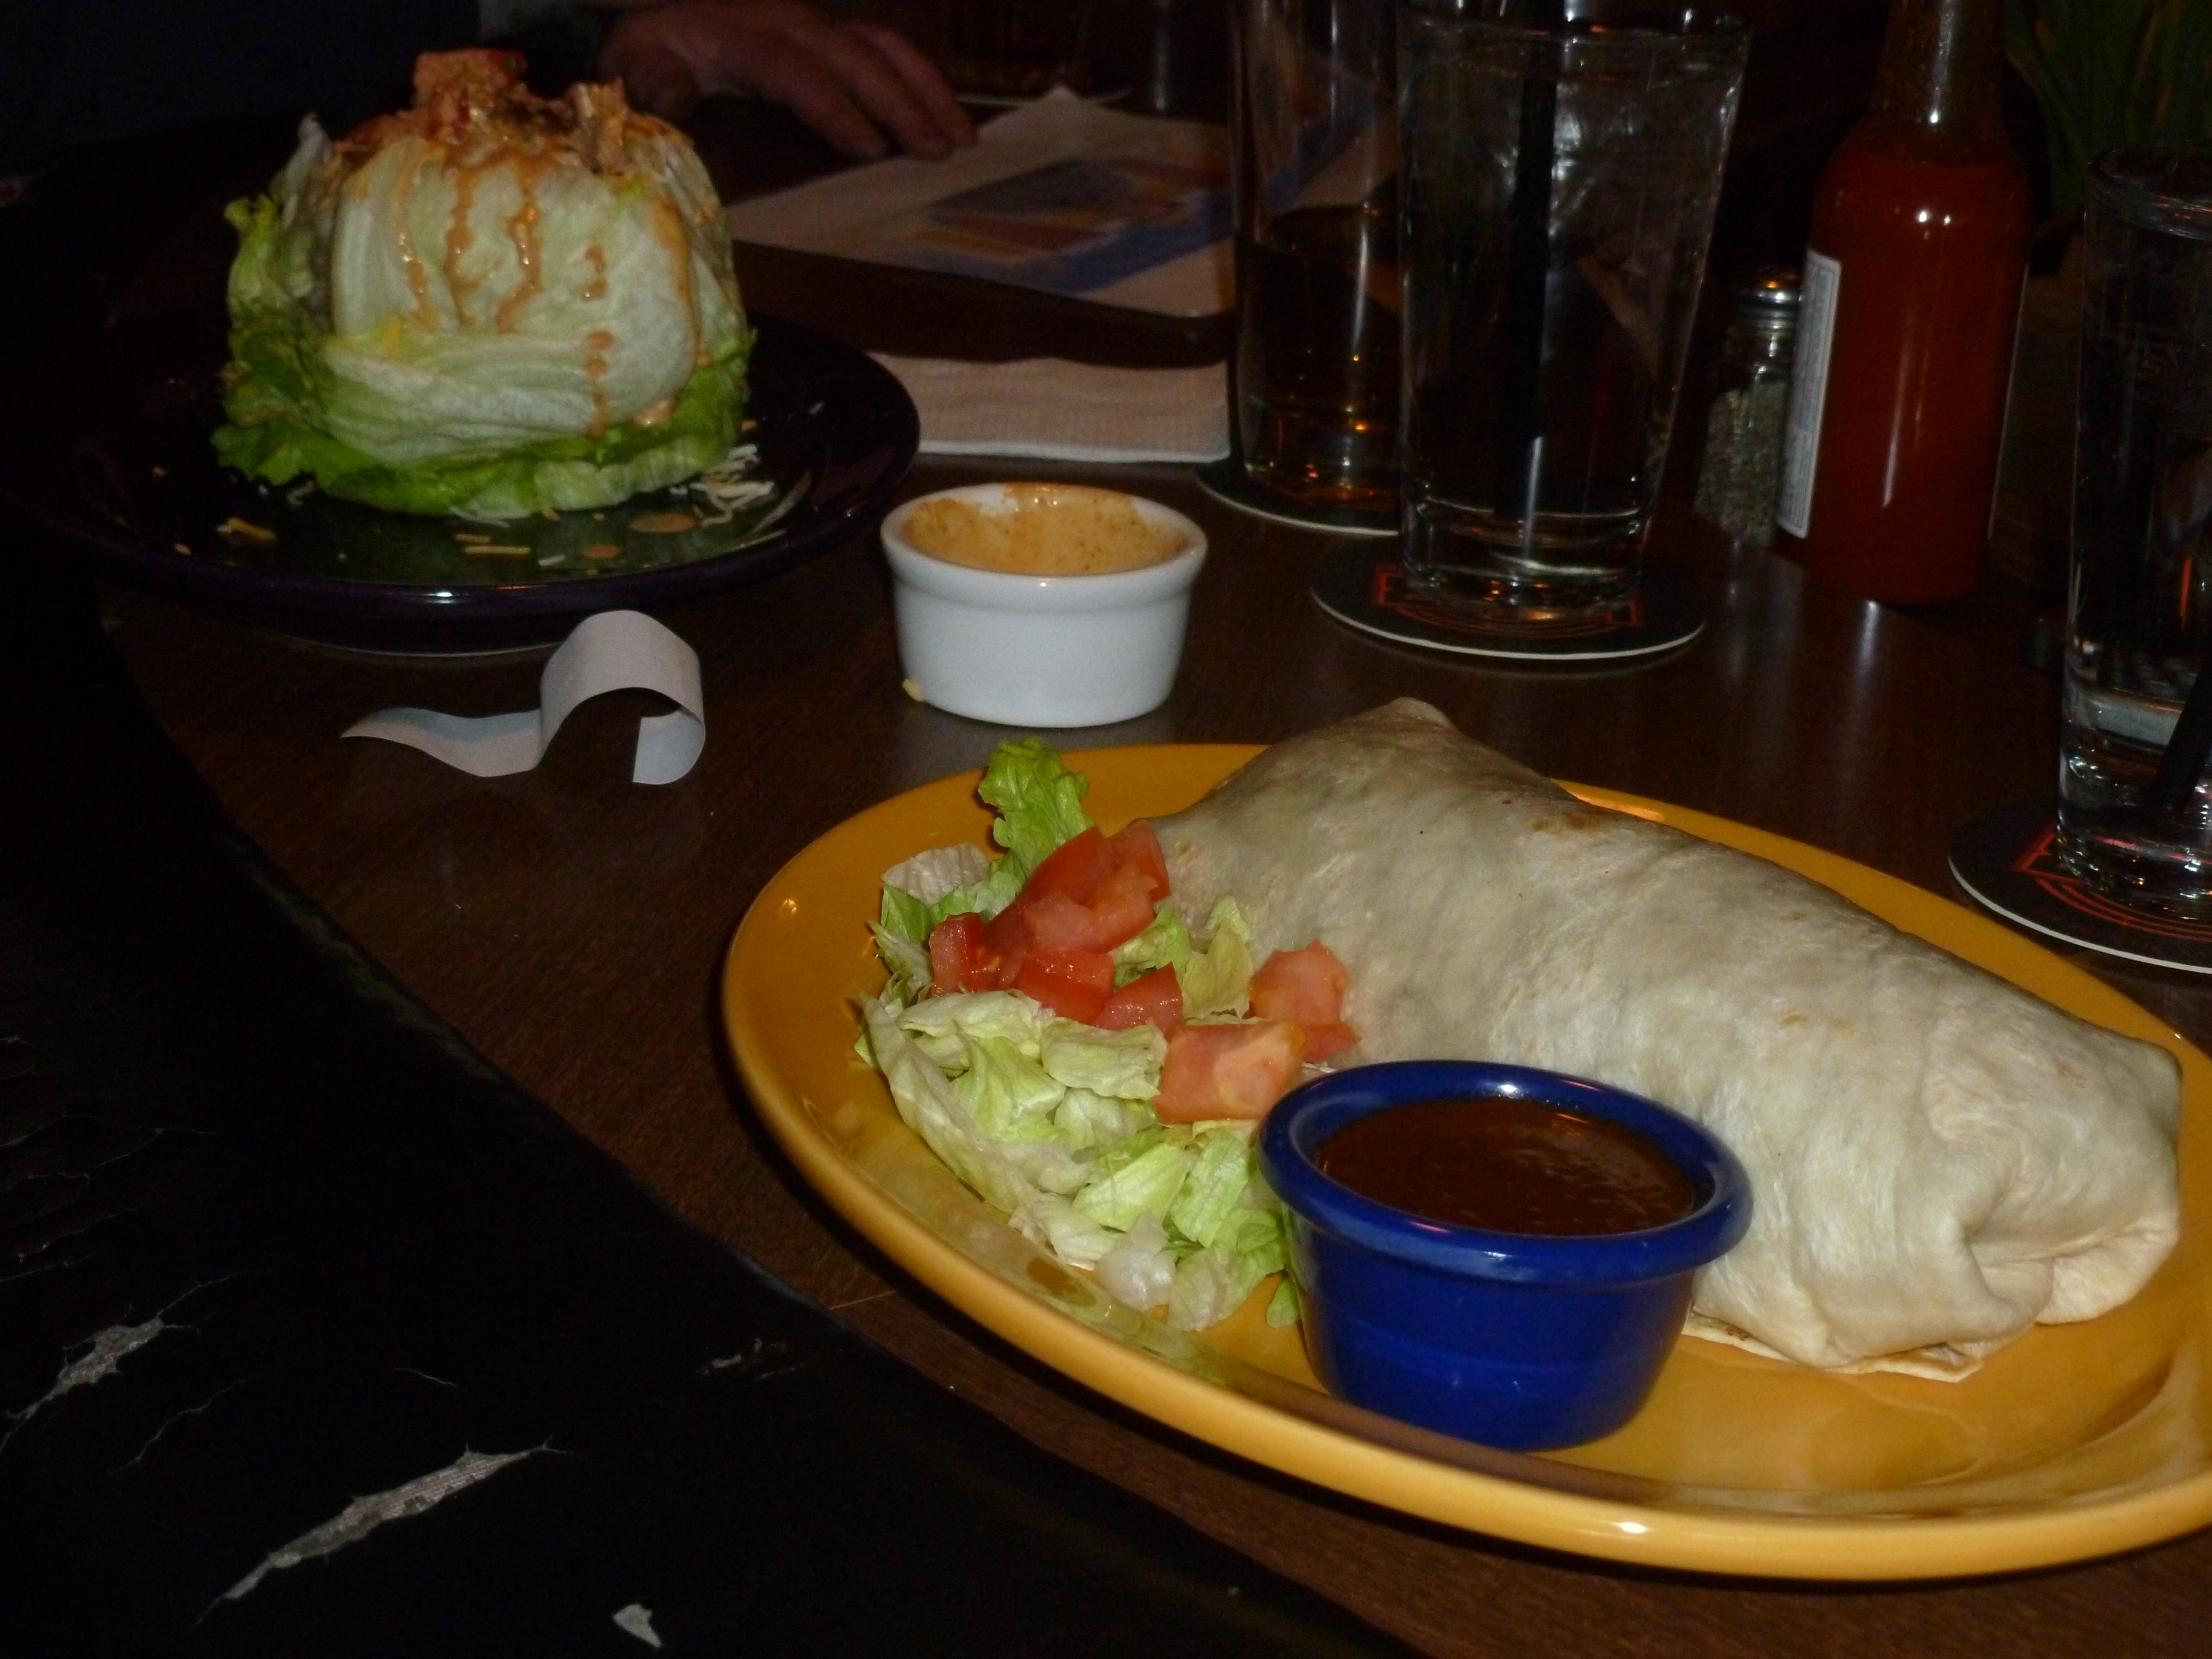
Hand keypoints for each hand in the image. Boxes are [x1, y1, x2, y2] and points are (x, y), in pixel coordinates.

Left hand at [597, 0, 976, 159]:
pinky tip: (950, 117)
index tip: (872, 149)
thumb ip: (650, 81)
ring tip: (963, 139)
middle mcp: (788, 20)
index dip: (836, 108)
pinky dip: (923, 79)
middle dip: (902, 104)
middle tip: (939, 153)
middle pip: (856, 58)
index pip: (797, 72)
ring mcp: (816, 21)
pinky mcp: (831, 32)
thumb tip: (673, 98)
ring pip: (883, 46)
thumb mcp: (632, 62)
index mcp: (742, 34)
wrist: (664, 16)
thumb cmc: (651, 50)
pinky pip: (885, 47)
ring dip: (927, 90)